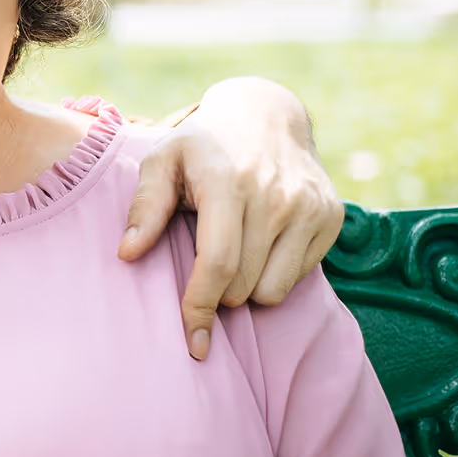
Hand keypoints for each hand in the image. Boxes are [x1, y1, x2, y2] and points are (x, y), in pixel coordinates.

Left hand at [119, 77, 344, 360]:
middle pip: (243, 285)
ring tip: (232, 255)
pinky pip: (298, 277)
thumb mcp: (161, 160)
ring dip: (247, 289)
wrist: (267, 115)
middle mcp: (274, 196)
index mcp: (227, 183)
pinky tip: (260, 243)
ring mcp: (308, 207)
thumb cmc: (202, 145)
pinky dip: (274, 274)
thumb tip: (126, 254)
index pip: (217, 264)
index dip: (200, 307)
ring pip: (273, 290)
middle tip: (203, 266)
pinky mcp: (331, 217)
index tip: (192, 341)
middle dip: (217, 294)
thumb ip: (145, 206)